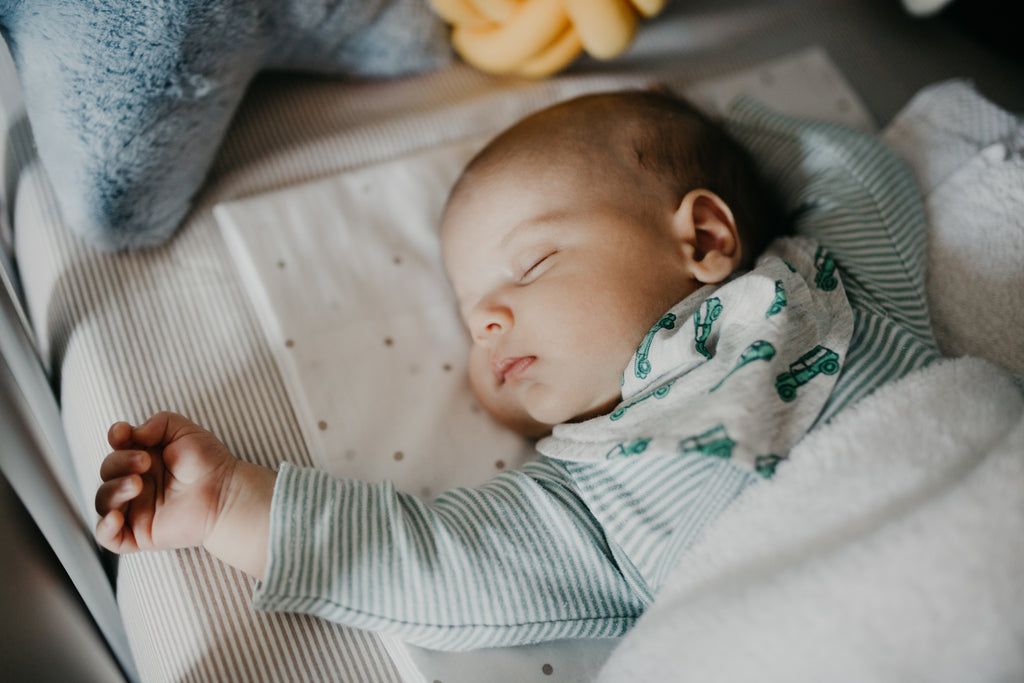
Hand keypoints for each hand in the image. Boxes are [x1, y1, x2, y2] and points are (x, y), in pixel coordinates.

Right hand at [95, 411, 275, 578]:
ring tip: (137, 484)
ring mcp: (136, 508)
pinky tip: (116, 517)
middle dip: (120, 462)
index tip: (123, 433)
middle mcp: (136, 482)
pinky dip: (104, 528)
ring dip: (113, 490)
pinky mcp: (139, 533)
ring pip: (103, 501)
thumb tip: (132, 432)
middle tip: (145, 462)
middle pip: (108, 470)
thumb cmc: (208, 462)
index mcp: (143, 458)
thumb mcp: (184, 431)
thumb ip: (159, 423)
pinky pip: (108, 537)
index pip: (116, 447)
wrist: (226, 493)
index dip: (115, 437)